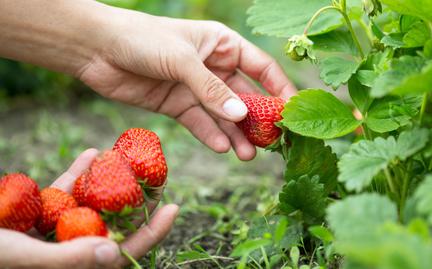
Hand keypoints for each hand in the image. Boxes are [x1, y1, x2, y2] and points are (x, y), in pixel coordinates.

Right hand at [0, 149, 178, 268]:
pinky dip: (75, 174)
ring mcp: (53, 230)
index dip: (151, 233)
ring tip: (127, 159)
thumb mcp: (22, 256)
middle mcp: (68, 249)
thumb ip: (68, 259)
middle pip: (112, 224)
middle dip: (135, 200)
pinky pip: (61, 193)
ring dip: (108, 182)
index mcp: (73, 266)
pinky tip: (90, 153)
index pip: (122, 252)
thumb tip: (112, 253)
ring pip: (90, 204)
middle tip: (157, 175)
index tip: (174, 207)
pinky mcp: (35, 213)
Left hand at [79, 12, 296, 160]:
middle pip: (245, 96)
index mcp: (222, 44)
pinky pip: (199, 123)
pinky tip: (223, 148)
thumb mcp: (182, 60)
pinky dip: (211, 135)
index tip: (291, 113)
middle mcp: (213, 66)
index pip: (261, 68)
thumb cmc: (143, 39)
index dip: (279, 89)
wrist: (96, 49)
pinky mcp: (177, 105)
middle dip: (256, 120)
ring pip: (223, 114)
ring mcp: (195, 88)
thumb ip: (211, 89)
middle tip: (270, 143)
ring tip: (248, 155)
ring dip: (235, 134)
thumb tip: (241, 116)